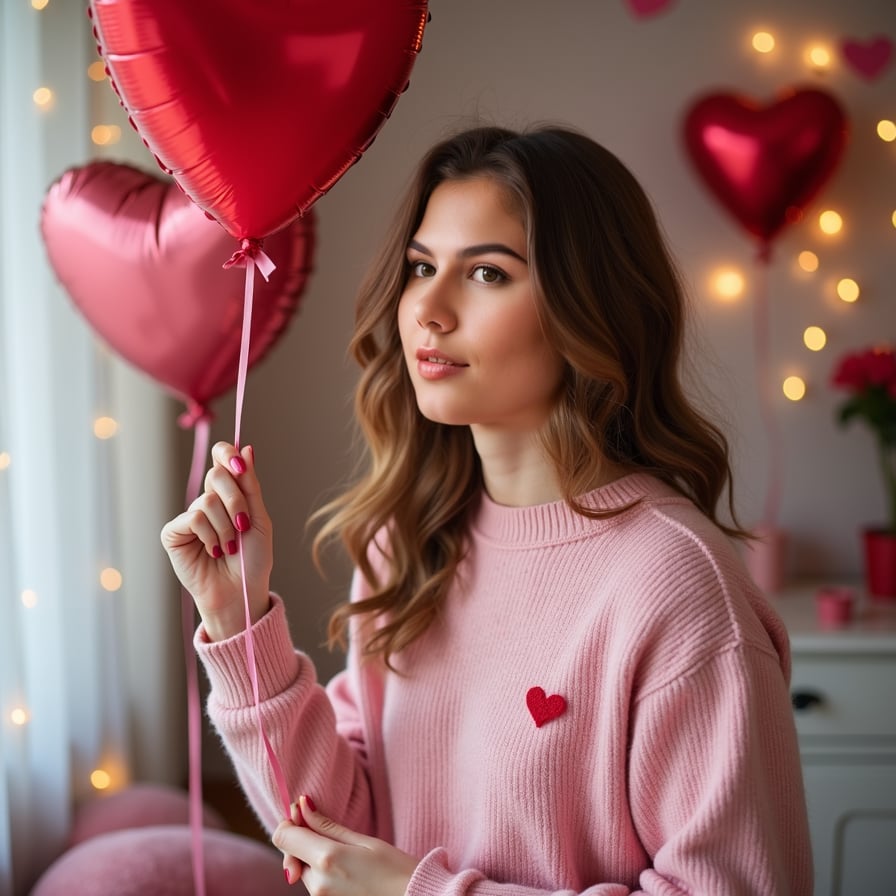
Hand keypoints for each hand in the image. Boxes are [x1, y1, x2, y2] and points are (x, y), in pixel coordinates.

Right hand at [160, 441, 272, 640]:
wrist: (241, 591)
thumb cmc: (253, 559)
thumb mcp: (258, 518)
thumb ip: (250, 485)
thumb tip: (246, 448)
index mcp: (229, 494)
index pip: (222, 458)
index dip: (227, 454)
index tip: (239, 465)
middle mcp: (207, 501)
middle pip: (217, 475)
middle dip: (236, 500)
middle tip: (243, 525)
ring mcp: (190, 517)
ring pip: (207, 500)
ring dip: (226, 527)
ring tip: (228, 546)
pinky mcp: (174, 533)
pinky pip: (193, 518)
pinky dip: (209, 536)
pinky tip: (212, 551)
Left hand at [274, 795, 418, 895]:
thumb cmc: (394, 868)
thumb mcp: (363, 839)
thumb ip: (326, 825)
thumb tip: (302, 804)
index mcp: (326, 858)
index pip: (283, 837)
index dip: (290, 821)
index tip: (304, 813)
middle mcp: (317, 883)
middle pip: (291, 853)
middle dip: (303, 839)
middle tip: (325, 828)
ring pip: (303, 869)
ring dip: (313, 857)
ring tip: (344, 852)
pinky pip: (314, 884)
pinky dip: (322, 872)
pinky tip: (345, 868)